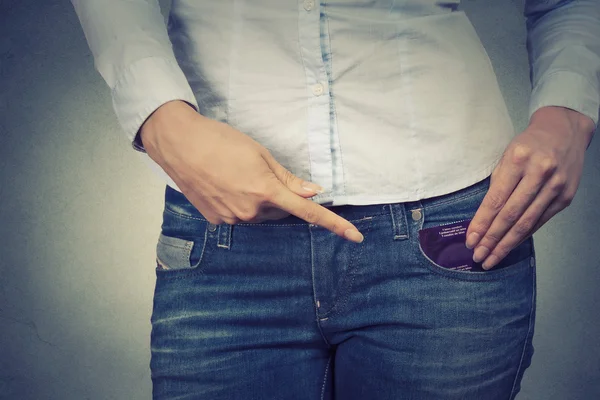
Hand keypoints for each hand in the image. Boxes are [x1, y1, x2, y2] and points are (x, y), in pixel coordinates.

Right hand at [140, 100, 363, 242]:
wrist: (180, 144)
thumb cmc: (221, 141)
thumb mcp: (260, 154)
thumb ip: (288, 179)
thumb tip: (313, 193)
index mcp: (266, 192)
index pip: (308, 213)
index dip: (335, 224)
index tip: (356, 236)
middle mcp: (251, 212)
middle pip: (281, 213)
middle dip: (281, 198)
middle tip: (262, 175)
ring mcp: (232, 219)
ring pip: (260, 216)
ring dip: (260, 202)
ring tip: (238, 176)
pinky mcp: (216, 221)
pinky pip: (240, 218)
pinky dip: (241, 205)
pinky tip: (226, 186)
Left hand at [465, 106, 594, 269]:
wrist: (564, 131)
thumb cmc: (529, 144)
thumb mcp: (507, 156)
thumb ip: (497, 185)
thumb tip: (483, 219)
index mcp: (518, 160)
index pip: (496, 200)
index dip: (482, 223)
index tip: (470, 240)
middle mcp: (539, 173)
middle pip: (511, 215)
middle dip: (492, 239)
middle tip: (478, 256)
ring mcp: (555, 186)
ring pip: (526, 223)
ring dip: (506, 244)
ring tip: (491, 258)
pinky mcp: (566, 197)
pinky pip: (540, 221)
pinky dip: (523, 235)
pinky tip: (510, 245)